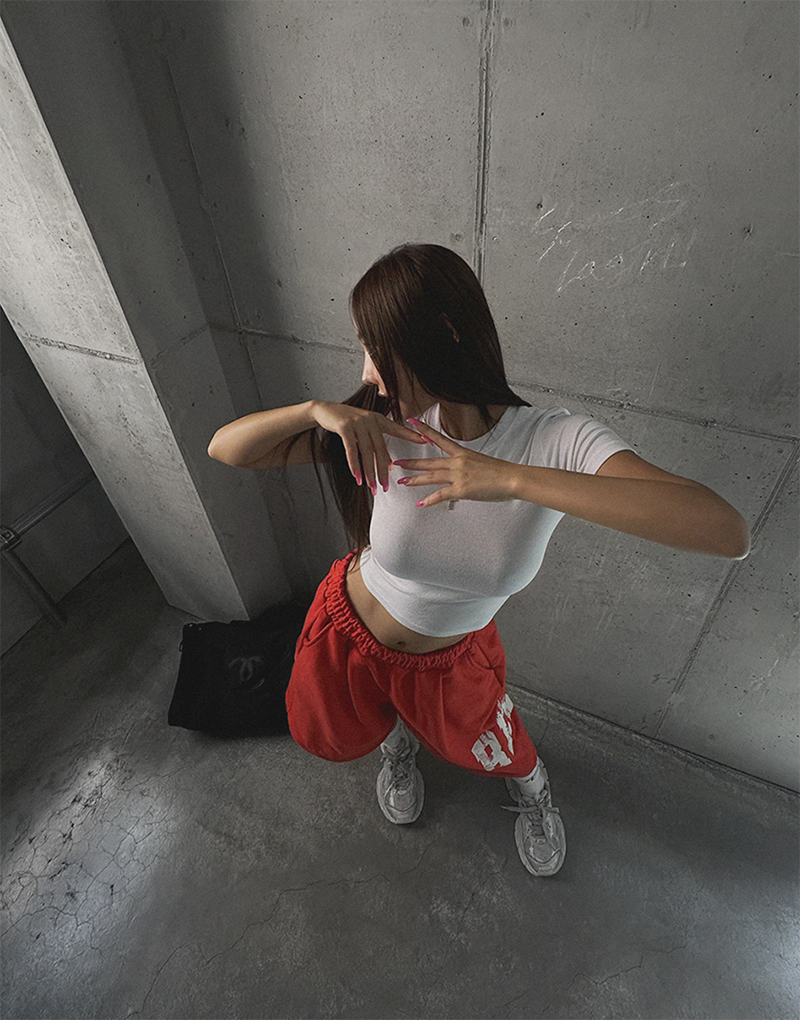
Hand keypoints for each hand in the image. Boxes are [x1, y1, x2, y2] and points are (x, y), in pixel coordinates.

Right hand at [311, 401, 426, 493]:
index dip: (411, 435)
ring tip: (372, 487)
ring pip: (367, 452)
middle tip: (386, 486)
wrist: (325, 410)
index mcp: (378, 420)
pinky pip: (351, 450)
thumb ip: (376, 444)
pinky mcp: (344, 427)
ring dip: (369, 472)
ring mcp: (357, 423)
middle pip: (380, 449)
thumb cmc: (347, 422)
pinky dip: (354, 465)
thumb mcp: (364, 430)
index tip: (426, 441)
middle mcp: (370, 420)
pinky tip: (357, 477)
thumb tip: (389, 464)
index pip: (397, 429)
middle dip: (383, 470)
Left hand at [393, 418, 517, 506]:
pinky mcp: (461, 490)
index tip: (413, 423)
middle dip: (412, 463)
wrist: (512, 478)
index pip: (440, 439)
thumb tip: (465, 473)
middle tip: (397, 462)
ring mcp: (458, 476)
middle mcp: (458, 463)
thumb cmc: (502, 472)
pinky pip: (440, 495)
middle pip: (429, 462)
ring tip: (402, 481)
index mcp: (463, 453)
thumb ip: (469, 466)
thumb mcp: (482, 463)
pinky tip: (421, 503)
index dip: (425, 431)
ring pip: (431, 477)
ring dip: (414, 479)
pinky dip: (429, 500)